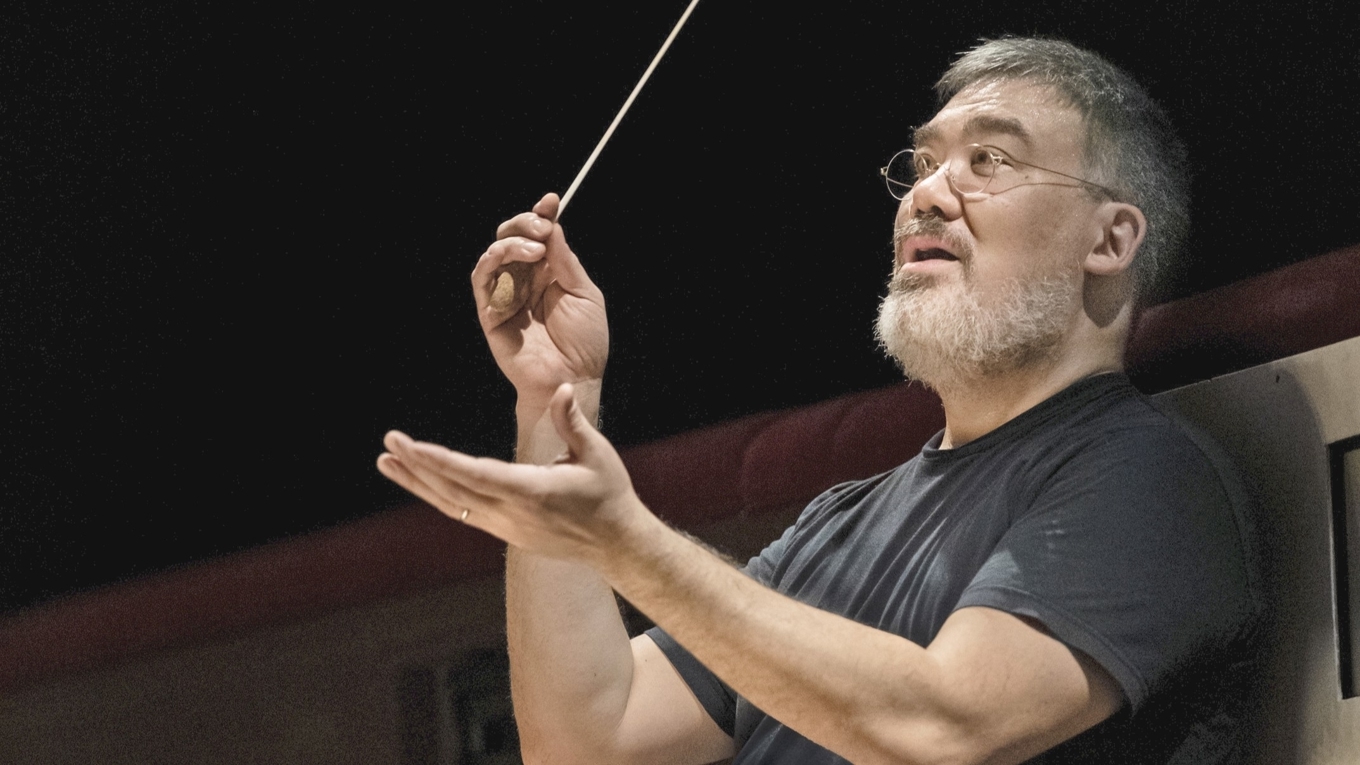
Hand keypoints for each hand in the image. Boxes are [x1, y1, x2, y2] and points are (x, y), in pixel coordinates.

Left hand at [376, 383, 647, 564]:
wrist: (615, 544)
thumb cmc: (609, 493)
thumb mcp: (598, 454)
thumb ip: (573, 422)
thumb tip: (563, 387)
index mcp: (534, 492)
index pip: (477, 475)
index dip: (441, 462)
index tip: (412, 447)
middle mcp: (512, 514)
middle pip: (454, 490)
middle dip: (418, 465)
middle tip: (389, 441)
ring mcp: (505, 526)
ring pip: (451, 504)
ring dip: (417, 483)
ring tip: (385, 462)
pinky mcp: (504, 531)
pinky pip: (462, 512)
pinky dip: (435, 495)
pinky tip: (416, 480)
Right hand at [472, 194, 607, 414]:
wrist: (573, 378)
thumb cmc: (585, 342)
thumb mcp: (584, 293)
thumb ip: (566, 261)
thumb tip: (552, 225)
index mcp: (549, 274)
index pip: (539, 237)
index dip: (542, 216)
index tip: (551, 201)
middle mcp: (525, 280)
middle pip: (512, 237)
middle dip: (525, 223)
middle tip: (542, 226)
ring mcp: (506, 294)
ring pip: (495, 252)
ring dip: (512, 241)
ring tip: (536, 248)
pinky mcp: (490, 311)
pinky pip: (481, 278)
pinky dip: (494, 260)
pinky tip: (518, 261)